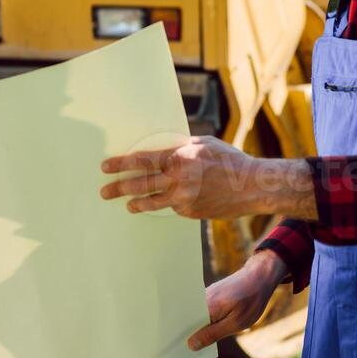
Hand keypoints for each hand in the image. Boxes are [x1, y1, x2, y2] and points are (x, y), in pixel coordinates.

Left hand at [99, 135, 277, 218]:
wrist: (252, 186)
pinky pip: (173, 207)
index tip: (106, 167)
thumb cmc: (230, 159)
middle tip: (104, 191)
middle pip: (140, 184)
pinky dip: (170, 203)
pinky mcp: (190, 213)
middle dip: (119, 187)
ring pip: (152, 202)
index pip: (142, 160)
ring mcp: (184, 199)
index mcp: (180, 157)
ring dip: (136, 203)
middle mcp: (178, 179)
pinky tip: (171, 201)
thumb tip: (163, 149)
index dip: (121, 164)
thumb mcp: (204, 144)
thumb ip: (181, 147)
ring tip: (127, 204)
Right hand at [188, 250, 286, 350]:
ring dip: (194, 330)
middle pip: (186, 321)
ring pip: (194, 317)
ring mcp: (204, 296)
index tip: (174, 354)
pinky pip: (201, 311)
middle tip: (182, 355)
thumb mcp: (235, 323)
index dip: (179, 340)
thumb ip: (212, 334)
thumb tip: (191, 345)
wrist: (259, 277)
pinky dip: (202, 321)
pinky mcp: (209, 295)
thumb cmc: (251, 301)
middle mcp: (201, 299)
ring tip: (192, 348)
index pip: (184, 326)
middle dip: (184, 337)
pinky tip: (205, 332)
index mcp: (205, 307)